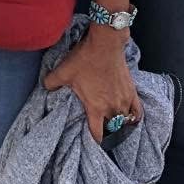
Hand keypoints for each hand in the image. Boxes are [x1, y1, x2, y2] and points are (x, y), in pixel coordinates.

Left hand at [43, 27, 141, 142]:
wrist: (105, 43)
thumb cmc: (85, 59)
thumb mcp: (62, 72)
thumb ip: (50, 83)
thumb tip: (45, 87)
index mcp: (95, 108)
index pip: (97, 133)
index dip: (95, 140)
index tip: (92, 140)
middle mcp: (112, 108)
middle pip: (112, 129)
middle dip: (107, 132)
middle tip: (101, 130)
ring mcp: (124, 100)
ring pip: (125, 121)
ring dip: (119, 125)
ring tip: (114, 125)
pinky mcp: (132, 91)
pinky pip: (137, 111)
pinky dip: (134, 117)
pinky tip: (131, 119)